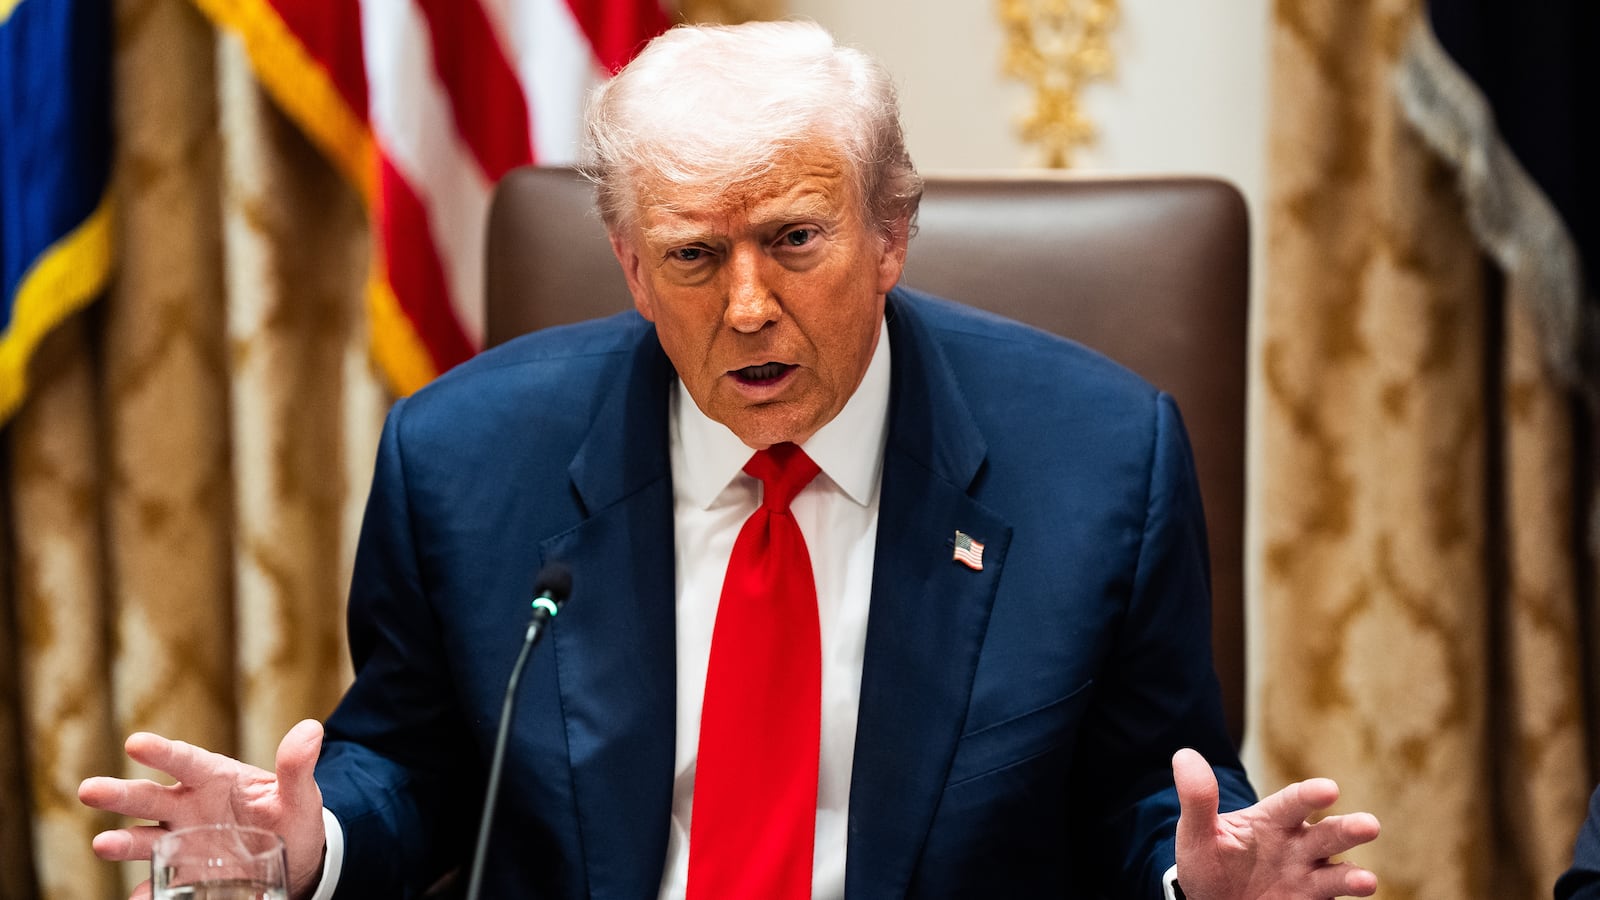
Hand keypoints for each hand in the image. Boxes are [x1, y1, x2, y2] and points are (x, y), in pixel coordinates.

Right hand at [78, 719, 328, 899]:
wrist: (293, 859)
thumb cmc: (290, 818)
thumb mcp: (298, 795)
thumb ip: (297, 767)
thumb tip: (312, 729)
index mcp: (214, 778)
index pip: (185, 761)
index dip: (162, 752)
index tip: (136, 743)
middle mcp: (188, 806)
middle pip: (149, 797)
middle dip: (119, 793)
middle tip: (90, 789)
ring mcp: (181, 840)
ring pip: (142, 839)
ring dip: (121, 842)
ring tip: (102, 845)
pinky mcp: (182, 872)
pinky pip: (159, 882)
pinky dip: (147, 891)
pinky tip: (141, 898)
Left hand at [1172, 748, 1379, 898]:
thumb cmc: (1208, 861)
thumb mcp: (1196, 832)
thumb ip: (1197, 798)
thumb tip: (1184, 755)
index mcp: (1271, 820)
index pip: (1292, 803)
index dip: (1309, 795)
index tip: (1328, 788)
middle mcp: (1297, 846)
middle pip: (1327, 835)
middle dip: (1348, 830)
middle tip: (1369, 825)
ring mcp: (1305, 877)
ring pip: (1336, 874)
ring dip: (1353, 876)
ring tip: (1367, 881)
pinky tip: (1351, 898)